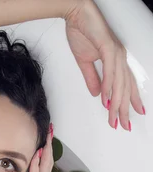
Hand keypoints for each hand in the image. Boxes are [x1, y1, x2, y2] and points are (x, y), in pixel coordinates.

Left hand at [0, 129, 53, 171]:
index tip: (46, 135)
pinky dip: (36, 167)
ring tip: (48, 137)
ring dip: (46, 153)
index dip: (44, 151)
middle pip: (46, 164)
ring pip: (43, 169)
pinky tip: (37, 155)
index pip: (41, 166)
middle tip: (51, 130)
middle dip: (49, 146)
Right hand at [65, 0, 144, 129]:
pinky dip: (109, 86)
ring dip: (116, 103)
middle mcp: (119, 57)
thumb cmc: (81, 31)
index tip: (130, 117)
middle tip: (123, 125)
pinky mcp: (108, 47)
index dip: (128, 102)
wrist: (75, 13)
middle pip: (125, 88)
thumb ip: (91, 79)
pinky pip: (110, 71)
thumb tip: (96, 94)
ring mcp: (115, 52)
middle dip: (123, 109)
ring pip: (119, 83)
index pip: (125, 85)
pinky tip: (107, 99)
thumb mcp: (84, 62)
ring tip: (114, 118)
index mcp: (116, 60)